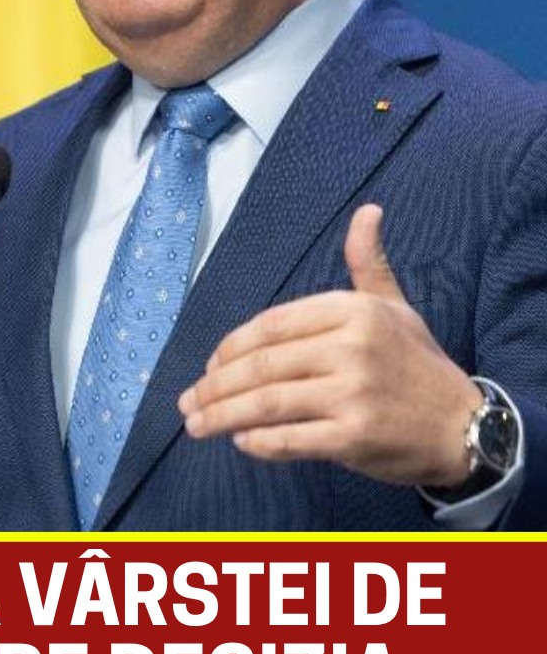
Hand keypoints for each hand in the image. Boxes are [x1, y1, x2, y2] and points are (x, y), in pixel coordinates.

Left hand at [177, 204, 483, 486]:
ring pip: (266, 403)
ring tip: (197, 425)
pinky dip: (258, 442)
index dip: (230, 347)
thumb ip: (367, 263)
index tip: (209, 366)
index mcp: (351, 311)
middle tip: (188, 402)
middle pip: (260, 365)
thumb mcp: (393, 306)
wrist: (465, 427)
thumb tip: (367, 211)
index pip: (269, 325)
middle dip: (214, 386)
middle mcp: (349, 348)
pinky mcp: (353, 437)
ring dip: (222, 416)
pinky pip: (289, 439)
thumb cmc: (417, 363)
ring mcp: (351, 393)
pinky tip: (241, 441)